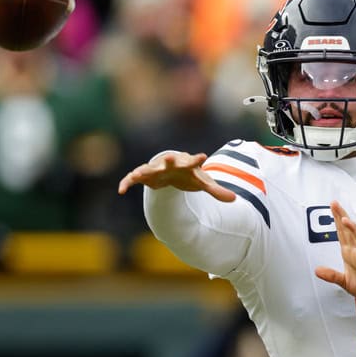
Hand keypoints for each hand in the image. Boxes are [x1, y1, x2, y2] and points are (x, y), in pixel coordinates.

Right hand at [117, 151, 235, 201]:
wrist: (172, 170)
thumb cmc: (188, 175)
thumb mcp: (202, 183)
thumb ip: (217, 190)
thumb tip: (235, 200)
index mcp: (186, 164)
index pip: (193, 161)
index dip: (197, 159)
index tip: (203, 156)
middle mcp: (170, 164)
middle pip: (170, 161)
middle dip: (170, 160)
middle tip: (170, 158)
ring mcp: (155, 169)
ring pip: (149, 168)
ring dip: (145, 170)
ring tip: (140, 173)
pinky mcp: (144, 176)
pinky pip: (132, 178)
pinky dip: (126, 182)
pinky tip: (121, 190)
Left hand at [315, 201, 355, 301]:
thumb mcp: (345, 283)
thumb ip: (332, 276)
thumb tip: (316, 270)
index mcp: (350, 254)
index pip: (342, 233)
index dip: (337, 220)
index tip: (332, 206)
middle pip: (349, 231)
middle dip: (341, 217)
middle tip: (334, 203)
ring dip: (352, 229)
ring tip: (344, 219)